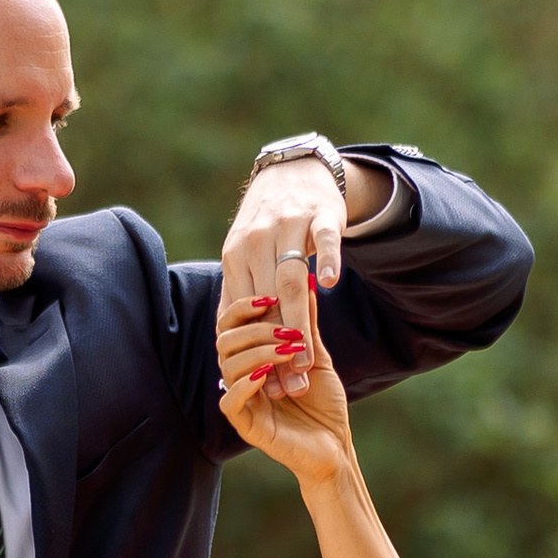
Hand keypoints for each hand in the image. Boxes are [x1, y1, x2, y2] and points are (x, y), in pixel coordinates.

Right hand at [218, 296, 356, 489]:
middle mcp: (241, 377)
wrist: (335, 444)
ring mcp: (242, 401)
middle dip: (255, 329)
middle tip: (287, 332)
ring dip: (258, 351)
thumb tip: (309, 281)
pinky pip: (230, 399)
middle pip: (224, 340)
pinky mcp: (246, 425)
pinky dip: (247, 382)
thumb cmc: (324, 403)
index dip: (242, 307)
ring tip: (288, 352)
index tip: (270, 297)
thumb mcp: (316, 355)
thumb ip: (306, 322)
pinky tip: (269, 374)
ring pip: (227, 365)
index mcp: (252, 358)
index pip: (230, 324)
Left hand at [223, 159, 349, 397]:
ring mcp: (288, 225)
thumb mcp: (244, 255)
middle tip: (293, 385)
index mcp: (235, 256)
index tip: (268, 387)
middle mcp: (256, 240)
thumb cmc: (268, 225)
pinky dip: (325, 259)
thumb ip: (241, 295)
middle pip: (267, 304)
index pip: (246, 313)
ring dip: (298, 321)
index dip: (257, 351)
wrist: (293, 170)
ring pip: (290, 279)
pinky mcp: (320, 214)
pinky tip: (328, 284)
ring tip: (307, 358)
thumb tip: (229, 345)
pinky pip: (322, 239)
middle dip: (279, 349)